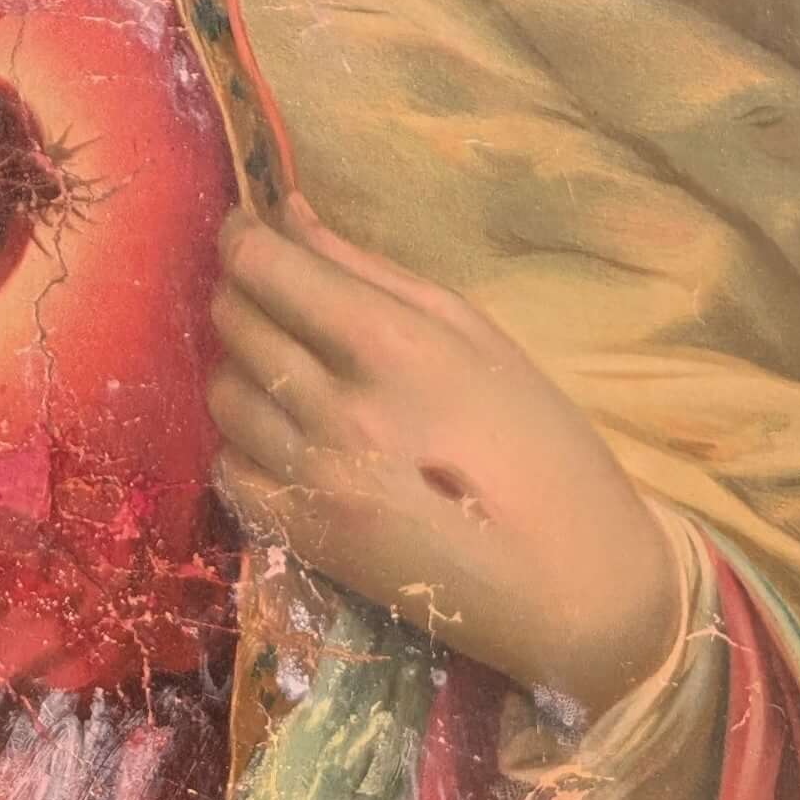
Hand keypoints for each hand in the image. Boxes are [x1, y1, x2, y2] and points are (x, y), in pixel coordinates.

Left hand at [207, 193, 684, 715]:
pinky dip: (245, 440)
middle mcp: (338, 410)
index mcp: (394, 347)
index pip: (267, 266)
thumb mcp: (476, 335)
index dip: (242, 237)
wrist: (576, 587)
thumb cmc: (544, 444)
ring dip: (243, 366)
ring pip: (223, 391)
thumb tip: (289, 212)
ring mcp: (312, 481)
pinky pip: (229, 466)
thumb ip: (369, 270)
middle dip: (245, 292)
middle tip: (278, 297)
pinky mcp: (302, 540)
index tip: (248, 232)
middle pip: (235, 321)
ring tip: (292, 370)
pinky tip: (290, 436)